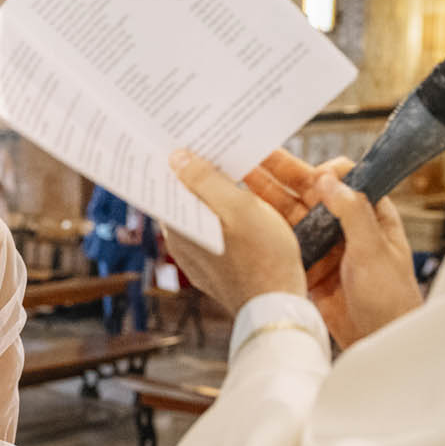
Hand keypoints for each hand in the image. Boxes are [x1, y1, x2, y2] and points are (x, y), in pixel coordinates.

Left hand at [163, 149, 305, 314]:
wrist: (279, 308)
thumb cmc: (264, 257)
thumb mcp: (239, 208)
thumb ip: (206, 181)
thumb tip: (176, 157)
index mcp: (178, 227)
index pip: (164, 186)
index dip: (172, 161)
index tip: (178, 137)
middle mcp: (181, 243)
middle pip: (182, 197)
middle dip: (192, 171)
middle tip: (206, 142)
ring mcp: (197, 256)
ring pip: (199, 213)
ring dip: (210, 190)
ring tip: (226, 163)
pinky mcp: (215, 265)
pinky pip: (213, 229)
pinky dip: (222, 212)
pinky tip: (240, 200)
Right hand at [248, 152, 422, 347]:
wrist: (382, 341)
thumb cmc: (392, 297)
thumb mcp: (374, 250)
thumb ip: (352, 212)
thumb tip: (326, 178)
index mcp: (368, 213)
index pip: (341, 179)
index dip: (318, 171)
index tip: (300, 170)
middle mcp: (343, 226)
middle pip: (307, 193)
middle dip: (278, 176)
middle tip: (248, 158)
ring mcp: (323, 247)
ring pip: (289, 217)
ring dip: (264, 202)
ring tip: (235, 185)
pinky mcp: (307, 268)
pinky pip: (282, 245)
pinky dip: (263, 234)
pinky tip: (241, 223)